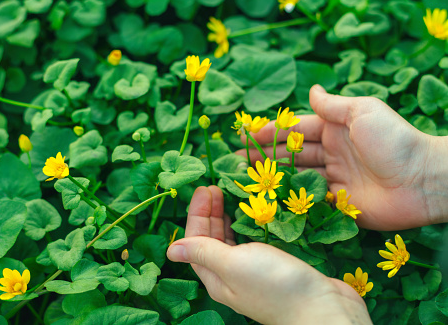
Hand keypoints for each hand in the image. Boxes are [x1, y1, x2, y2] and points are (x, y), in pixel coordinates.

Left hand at [167, 186, 371, 324]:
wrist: (323, 308)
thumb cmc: (274, 284)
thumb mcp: (232, 263)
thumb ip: (203, 252)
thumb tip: (171, 250)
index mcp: (216, 277)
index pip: (196, 240)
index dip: (197, 213)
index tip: (206, 188)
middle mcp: (231, 275)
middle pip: (212, 240)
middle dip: (211, 212)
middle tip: (216, 186)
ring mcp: (253, 272)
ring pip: (232, 240)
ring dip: (227, 218)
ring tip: (229, 196)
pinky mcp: (273, 268)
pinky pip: (253, 243)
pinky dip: (248, 226)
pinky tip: (252, 215)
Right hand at [238, 85, 447, 229]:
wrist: (422, 180)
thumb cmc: (393, 140)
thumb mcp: (363, 112)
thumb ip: (333, 105)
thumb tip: (313, 89)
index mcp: (336, 129)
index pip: (296, 128)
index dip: (271, 131)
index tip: (245, 133)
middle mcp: (332, 153)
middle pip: (291, 153)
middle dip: (264, 155)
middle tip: (236, 159)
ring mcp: (334, 178)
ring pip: (296, 176)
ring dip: (272, 176)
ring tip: (245, 178)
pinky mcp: (338, 203)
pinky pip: (309, 199)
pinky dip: (289, 198)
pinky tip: (268, 199)